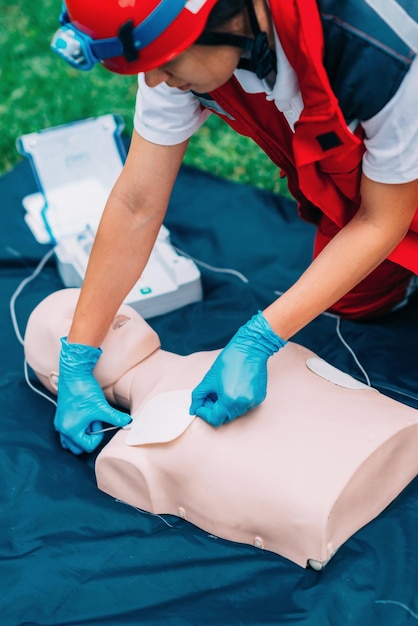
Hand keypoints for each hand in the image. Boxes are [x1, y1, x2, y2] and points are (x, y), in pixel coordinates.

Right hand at [54, 338, 130, 454]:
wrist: (74, 374)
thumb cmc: (84, 390)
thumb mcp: (102, 407)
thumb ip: (115, 417)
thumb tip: (127, 422)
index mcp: (70, 430)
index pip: (87, 446)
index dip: (97, 438)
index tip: (101, 424)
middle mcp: (62, 428)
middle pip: (77, 447)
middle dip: (88, 438)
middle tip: (95, 423)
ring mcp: (60, 422)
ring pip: (71, 440)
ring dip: (82, 434)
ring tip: (89, 420)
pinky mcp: (61, 415)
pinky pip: (68, 430)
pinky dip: (77, 427)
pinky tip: (85, 415)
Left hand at [190, 311, 285, 425]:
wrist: (250, 349)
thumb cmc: (229, 361)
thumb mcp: (209, 379)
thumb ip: (199, 396)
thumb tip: (194, 408)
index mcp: (229, 400)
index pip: (215, 419)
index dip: (205, 413)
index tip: (201, 405)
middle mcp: (243, 404)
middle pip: (225, 417)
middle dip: (215, 410)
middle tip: (210, 396)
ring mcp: (253, 402)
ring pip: (235, 413)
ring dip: (226, 406)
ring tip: (222, 390)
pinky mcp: (259, 397)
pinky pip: (245, 406)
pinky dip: (237, 402)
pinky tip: (234, 388)